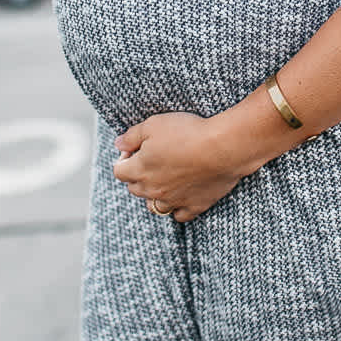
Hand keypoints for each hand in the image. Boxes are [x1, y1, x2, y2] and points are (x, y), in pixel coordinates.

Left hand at [112, 112, 248, 222]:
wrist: (222, 147)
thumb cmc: (187, 132)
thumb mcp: (153, 124)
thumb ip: (131, 136)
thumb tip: (118, 144)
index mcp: (141, 170)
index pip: (119, 171)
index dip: (124, 159)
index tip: (136, 149)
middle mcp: (154, 190)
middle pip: (135, 189)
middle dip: (138, 176)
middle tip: (152, 160)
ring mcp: (174, 200)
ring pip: (154, 206)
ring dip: (155, 195)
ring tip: (165, 179)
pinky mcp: (195, 205)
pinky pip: (179, 216)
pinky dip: (177, 208)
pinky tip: (181, 196)